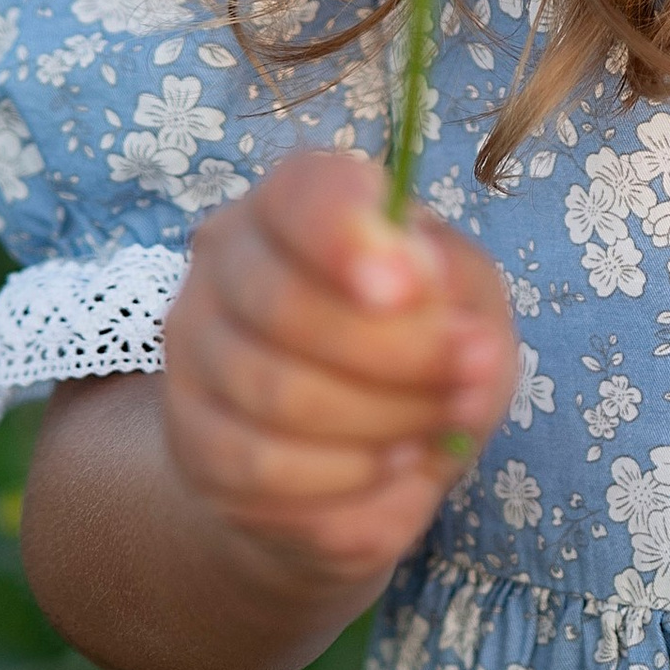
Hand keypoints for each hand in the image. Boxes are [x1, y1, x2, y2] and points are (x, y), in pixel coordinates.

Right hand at [160, 147, 519, 600]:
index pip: (302, 194)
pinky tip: (395, 463)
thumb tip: (433, 306)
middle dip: (402, 353)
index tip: (414, 286)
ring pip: (279, 395)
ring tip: (446, 423)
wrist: (349, 447)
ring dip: (386, 418)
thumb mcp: (463, 297)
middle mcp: (226, 263)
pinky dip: (348, 475)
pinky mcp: (193, 442)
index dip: (351, 239)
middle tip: (476, 372)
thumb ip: (455, 289)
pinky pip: (265, 469)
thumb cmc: (416, 343)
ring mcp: (196, 355)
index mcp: (295, 201)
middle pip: (288, 308)